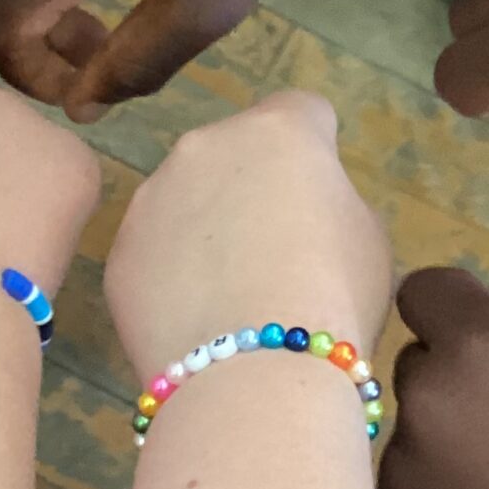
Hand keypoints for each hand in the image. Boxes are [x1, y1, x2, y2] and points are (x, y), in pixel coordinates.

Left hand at [103, 91, 390, 378]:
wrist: (252, 377)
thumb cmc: (333, 301)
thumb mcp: (369, 240)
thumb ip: (333, 202)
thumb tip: (306, 210)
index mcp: (279, 131)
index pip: (303, 111)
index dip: (318, 148)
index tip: (321, 192)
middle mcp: (205, 146)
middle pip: (234, 151)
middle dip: (252, 186)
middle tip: (275, 251)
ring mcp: (151, 197)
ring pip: (184, 199)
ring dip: (205, 227)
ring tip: (230, 295)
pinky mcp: (119, 253)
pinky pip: (153, 251)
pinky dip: (171, 274)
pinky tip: (196, 320)